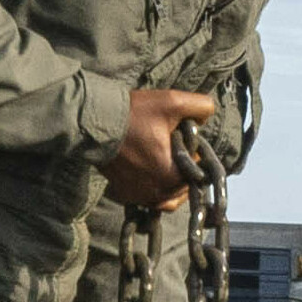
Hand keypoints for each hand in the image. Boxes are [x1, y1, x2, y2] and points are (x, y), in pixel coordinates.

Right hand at [103, 85, 214, 211]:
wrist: (94, 122)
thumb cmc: (133, 114)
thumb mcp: (172, 102)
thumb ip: (201, 106)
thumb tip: (207, 117)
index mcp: (173, 177)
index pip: (199, 169)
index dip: (193, 152)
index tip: (180, 138)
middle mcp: (158, 194)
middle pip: (185, 184)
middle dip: (182, 167)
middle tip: (169, 146)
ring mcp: (140, 197)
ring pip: (170, 197)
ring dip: (173, 181)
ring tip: (165, 160)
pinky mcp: (126, 195)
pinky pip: (150, 200)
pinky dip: (156, 190)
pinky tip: (153, 172)